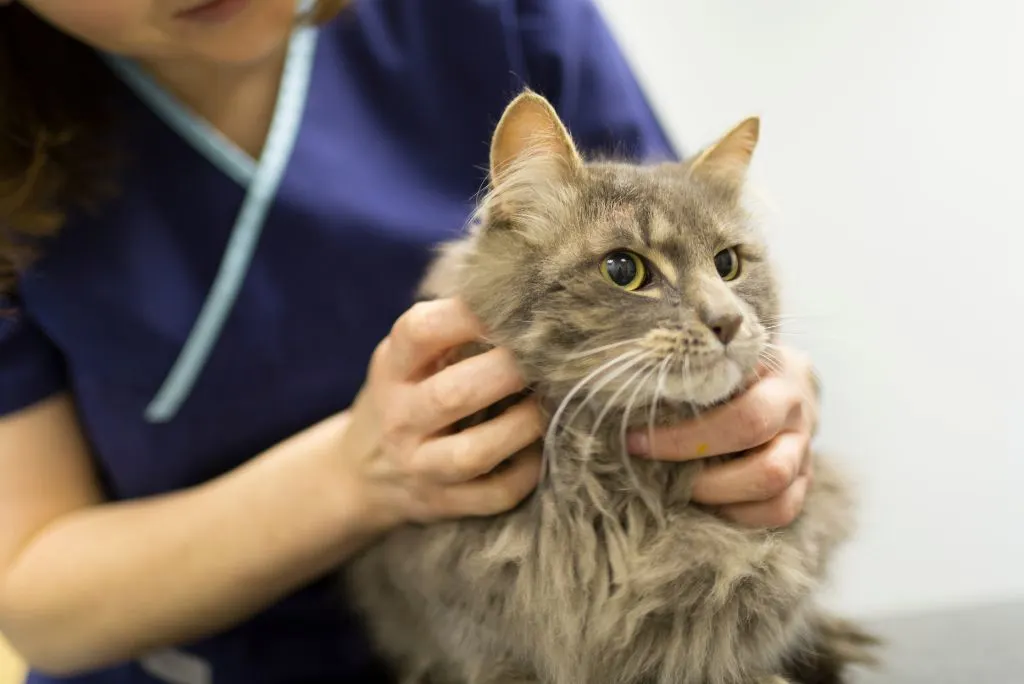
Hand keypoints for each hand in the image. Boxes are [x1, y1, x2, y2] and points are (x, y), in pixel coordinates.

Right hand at [341, 298, 541, 528]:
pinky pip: (495, 495)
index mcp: (392, 369)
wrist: (359, 473)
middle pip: (453, 395)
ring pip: (475, 453)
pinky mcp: (443, 504)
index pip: (420, 332)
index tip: (514, 304)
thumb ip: (450, 330)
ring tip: (551, 401)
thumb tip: (527, 294)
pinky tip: (542, 446)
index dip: (469, 313)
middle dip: (509, 371)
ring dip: (524, 424)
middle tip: (550, 355)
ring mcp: (419, 466)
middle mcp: (400, 418)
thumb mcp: (408, 358)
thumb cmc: (406, 395)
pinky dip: (527, 471)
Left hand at [627, 346, 819, 528]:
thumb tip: (625, 398)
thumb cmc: (730, 365)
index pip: (738, 415)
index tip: (636, 441)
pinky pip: (783, 509)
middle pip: (762, 455)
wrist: (784, 376)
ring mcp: (805, 447)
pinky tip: (708, 505)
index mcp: (772, 370)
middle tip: (660, 475)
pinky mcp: (806, 477)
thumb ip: (686, 369)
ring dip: (721, 497)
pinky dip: (741, 515)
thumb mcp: (712, 354)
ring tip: (681, 491)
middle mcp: (796, 409)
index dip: (683, 437)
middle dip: (702, 473)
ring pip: (776, 487)